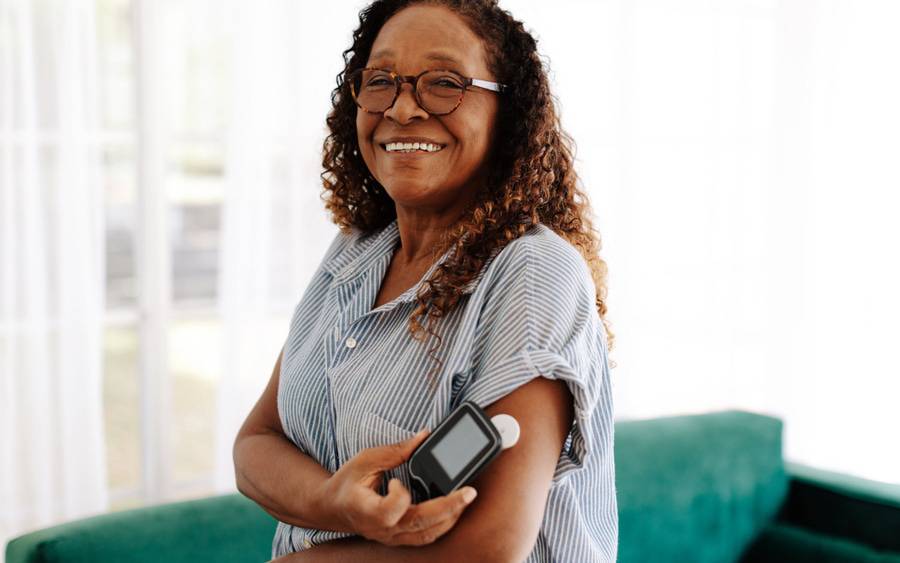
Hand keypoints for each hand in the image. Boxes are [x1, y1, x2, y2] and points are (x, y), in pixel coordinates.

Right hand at [316, 429, 477, 545]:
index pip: (390, 512)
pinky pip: (426, 536)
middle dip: (449, 507)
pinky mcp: (399, 538)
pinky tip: (454, 508)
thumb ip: (395, 450)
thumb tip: (424, 435)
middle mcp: (381, 528)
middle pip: (420, 525)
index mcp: (366, 510)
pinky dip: (443, 524)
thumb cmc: (346, 483)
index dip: (399, 496)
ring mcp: (391, 536)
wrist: (332, 508)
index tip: (396, 480)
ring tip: (466, 498)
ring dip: (450, 517)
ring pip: (427, 535)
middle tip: (470, 492)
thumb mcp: (365, 460)